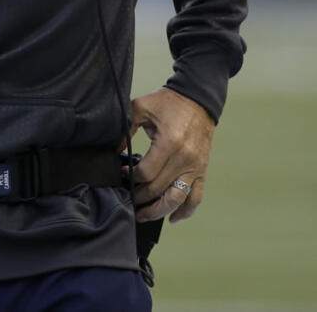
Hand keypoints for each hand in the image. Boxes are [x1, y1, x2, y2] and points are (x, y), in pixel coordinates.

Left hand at [128, 87, 214, 222]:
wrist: (198, 99)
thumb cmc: (169, 103)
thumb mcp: (141, 107)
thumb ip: (125, 129)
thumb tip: (114, 151)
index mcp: (169, 143)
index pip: (146, 173)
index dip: (131, 177)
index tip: (123, 174)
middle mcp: (184, 158)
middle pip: (158, 189)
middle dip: (139, 197)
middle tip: (128, 197)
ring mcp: (195, 166)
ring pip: (176, 199)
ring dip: (158, 211)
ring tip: (144, 215)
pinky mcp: (202, 170)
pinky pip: (196, 197)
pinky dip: (185, 211)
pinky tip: (172, 218)